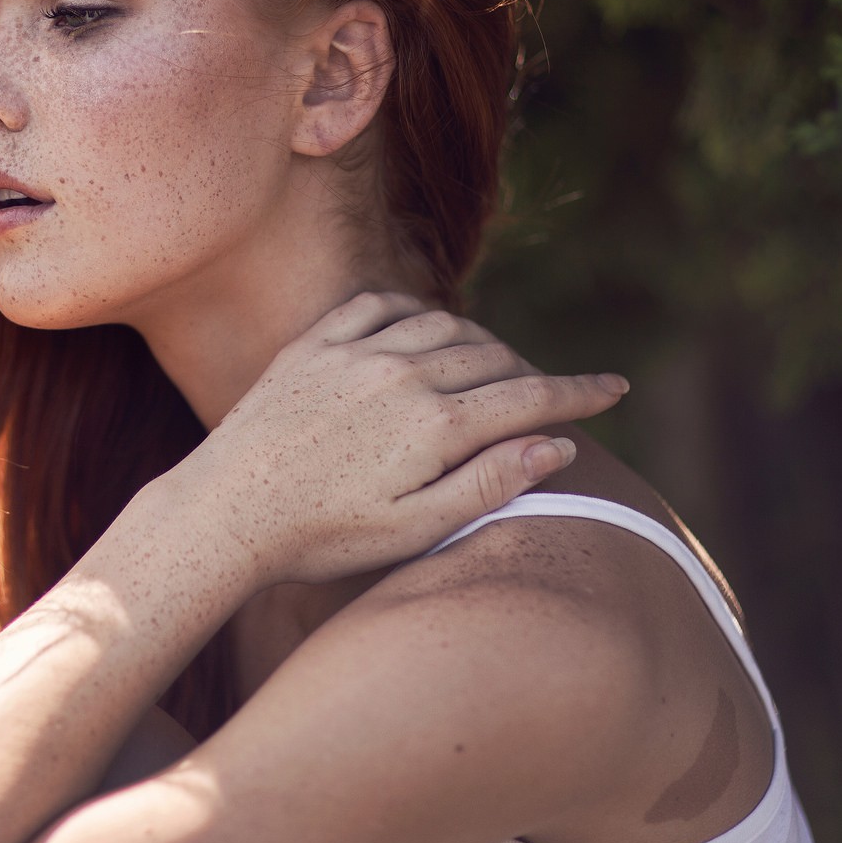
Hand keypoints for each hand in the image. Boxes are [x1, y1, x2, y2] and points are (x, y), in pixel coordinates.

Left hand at [168, 291, 628, 589]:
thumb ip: (489, 483)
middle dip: (532, 373)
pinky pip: (379, 305)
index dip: (581, 393)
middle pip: (493, 357)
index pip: (531, 398)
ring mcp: (354, 353)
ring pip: (442, 324)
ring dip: (479, 340)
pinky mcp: (312, 344)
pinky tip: (423, 325)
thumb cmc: (322, 538)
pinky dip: (415, 310)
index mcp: (435, 425)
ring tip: (494, 365)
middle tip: (549, 394)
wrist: (224, 512)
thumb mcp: (416, 530)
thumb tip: (557, 444)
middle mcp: (402, 374)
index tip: (616, 388)